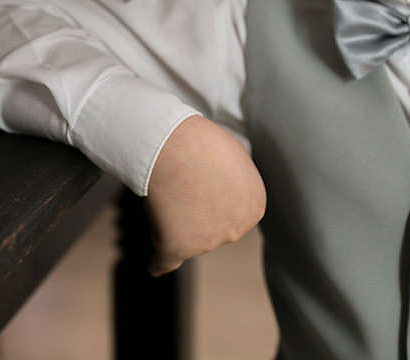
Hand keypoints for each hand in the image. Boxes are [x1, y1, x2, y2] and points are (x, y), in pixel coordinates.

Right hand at [144, 115, 265, 275]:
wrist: (173, 145)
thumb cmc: (200, 143)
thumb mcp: (234, 156)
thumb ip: (236, 179)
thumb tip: (229, 189)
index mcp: (254, 206)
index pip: (232, 211)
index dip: (213, 196)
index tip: (200, 182)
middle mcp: (236, 228)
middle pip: (212, 227)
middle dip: (197, 211)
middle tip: (180, 182)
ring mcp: (207, 241)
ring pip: (184, 237)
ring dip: (173, 220)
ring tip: (166, 188)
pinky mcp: (177, 247)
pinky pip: (165, 262)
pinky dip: (159, 264)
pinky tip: (154, 266)